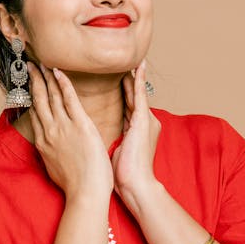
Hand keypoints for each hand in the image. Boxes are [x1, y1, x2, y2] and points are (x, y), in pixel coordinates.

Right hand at [28, 63, 113, 199]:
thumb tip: (52, 150)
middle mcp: (49, 132)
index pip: (36, 114)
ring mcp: (63, 127)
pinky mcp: (80, 125)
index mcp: (44, 142)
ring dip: (45, 76)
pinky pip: (69, 99)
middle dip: (34, 80)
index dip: (32, 97)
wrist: (86, 193)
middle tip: (31, 65)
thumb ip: (52, 154)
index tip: (31, 85)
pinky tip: (58, 71)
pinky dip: (62, 83)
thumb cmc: (76, 186)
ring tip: (42, 63)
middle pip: (38, 100)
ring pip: (51, 96)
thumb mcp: (55, 169)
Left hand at [111, 60, 161, 214]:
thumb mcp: (117, 151)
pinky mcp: (143, 121)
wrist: (136, 186)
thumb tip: (99, 134)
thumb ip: (114, 138)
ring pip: (135, 92)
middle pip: (131, 95)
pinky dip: (138, 80)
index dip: (122, 90)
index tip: (116, 77)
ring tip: (131, 58)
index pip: (127, 104)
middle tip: (122, 60)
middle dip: (127, 79)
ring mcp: (145, 120)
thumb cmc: (124, 175)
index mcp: (136, 129)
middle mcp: (144, 122)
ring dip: (132, 75)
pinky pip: (139, 95)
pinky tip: (138, 66)